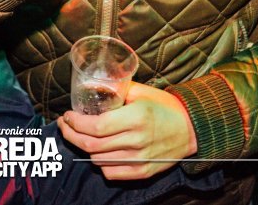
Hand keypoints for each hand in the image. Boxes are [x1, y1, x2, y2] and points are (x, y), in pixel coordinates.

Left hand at [57, 83, 197, 179]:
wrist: (191, 129)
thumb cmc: (165, 107)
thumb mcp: (142, 92)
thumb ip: (118, 90)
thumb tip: (92, 86)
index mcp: (136, 117)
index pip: (96, 126)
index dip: (76, 123)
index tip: (67, 116)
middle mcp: (137, 140)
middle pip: (92, 145)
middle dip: (71, 135)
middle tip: (66, 126)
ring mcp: (140, 159)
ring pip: (98, 160)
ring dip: (84, 148)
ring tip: (81, 136)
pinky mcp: (143, 172)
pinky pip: (111, 172)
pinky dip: (100, 163)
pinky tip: (99, 152)